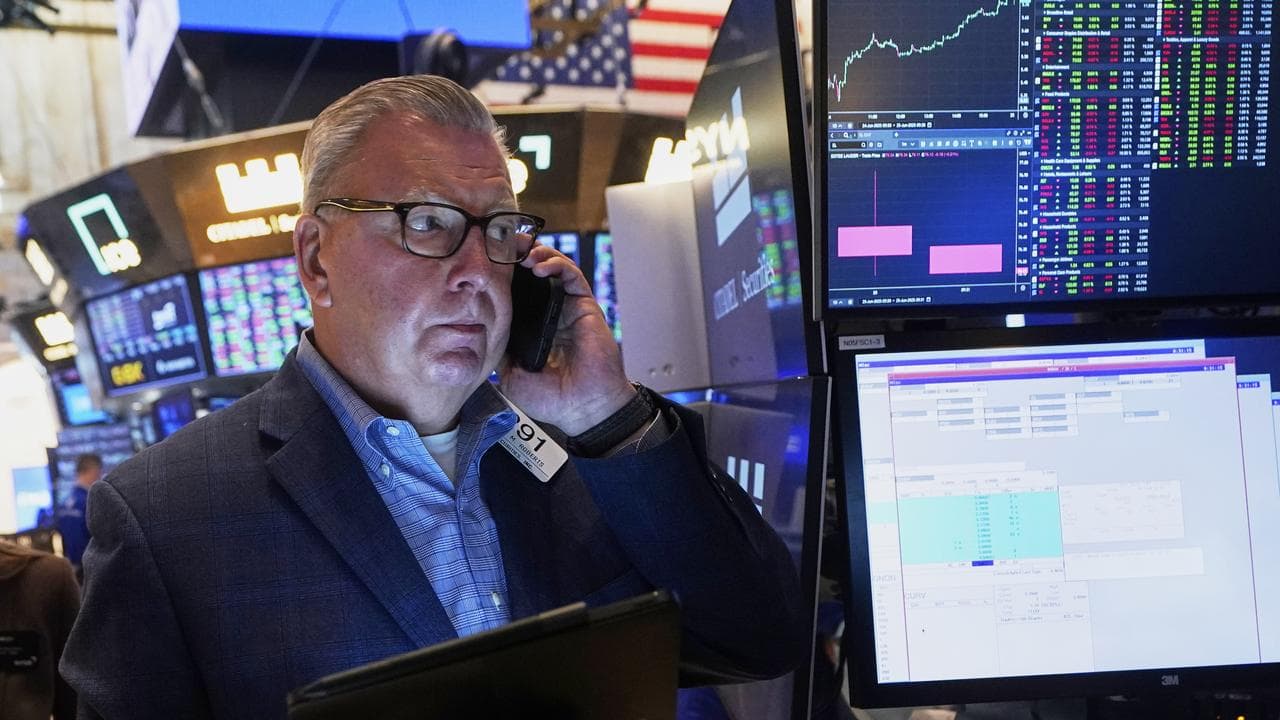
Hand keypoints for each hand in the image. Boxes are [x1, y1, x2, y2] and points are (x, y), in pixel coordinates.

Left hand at [498, 243, 635, 435]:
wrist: (582, 409)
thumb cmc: (552, 399)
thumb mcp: (510, 375)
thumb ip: (498, 351)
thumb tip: (477, 332)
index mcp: (530, 328)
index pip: (515, 292)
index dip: (502, 275)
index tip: (484, 262)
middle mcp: (548, 313)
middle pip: (532, 274)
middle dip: (517, 254)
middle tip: (501, 242)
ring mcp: (567, 308)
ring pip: (552, 268)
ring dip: (536, 254)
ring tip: (520, 252)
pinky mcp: (584, 305)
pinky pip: (571, 276)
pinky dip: (556, 265)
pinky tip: (539, 266)